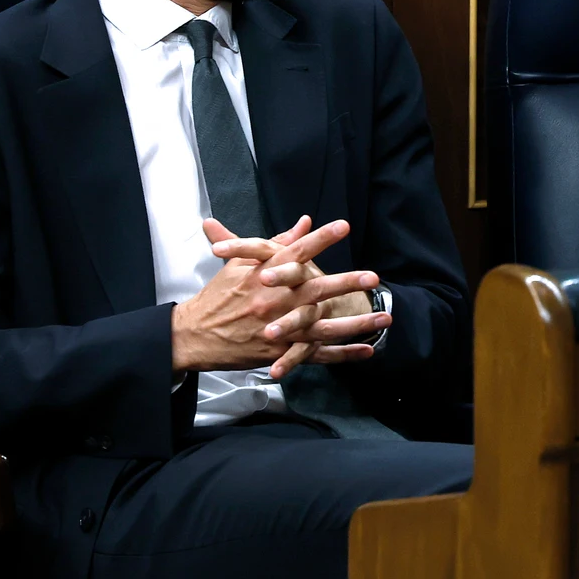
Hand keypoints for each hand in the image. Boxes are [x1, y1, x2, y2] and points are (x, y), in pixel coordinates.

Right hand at [170, 217, 387, 375]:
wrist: (194, 334)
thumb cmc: (219, 295)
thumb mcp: (241, 263)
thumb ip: (276, 243)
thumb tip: (305, 222)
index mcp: (265, 275)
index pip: (296, 252)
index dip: (320, 238)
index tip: (343, 226)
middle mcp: (274, 301)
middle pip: (315, 290)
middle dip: (346, 283)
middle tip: (372, 278)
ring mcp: (279, 328)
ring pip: (324, 327)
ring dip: (356, 323)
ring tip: (384, 317)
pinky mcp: (280, 351)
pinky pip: (317, 355)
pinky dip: (343, 354)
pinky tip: (367, 350)